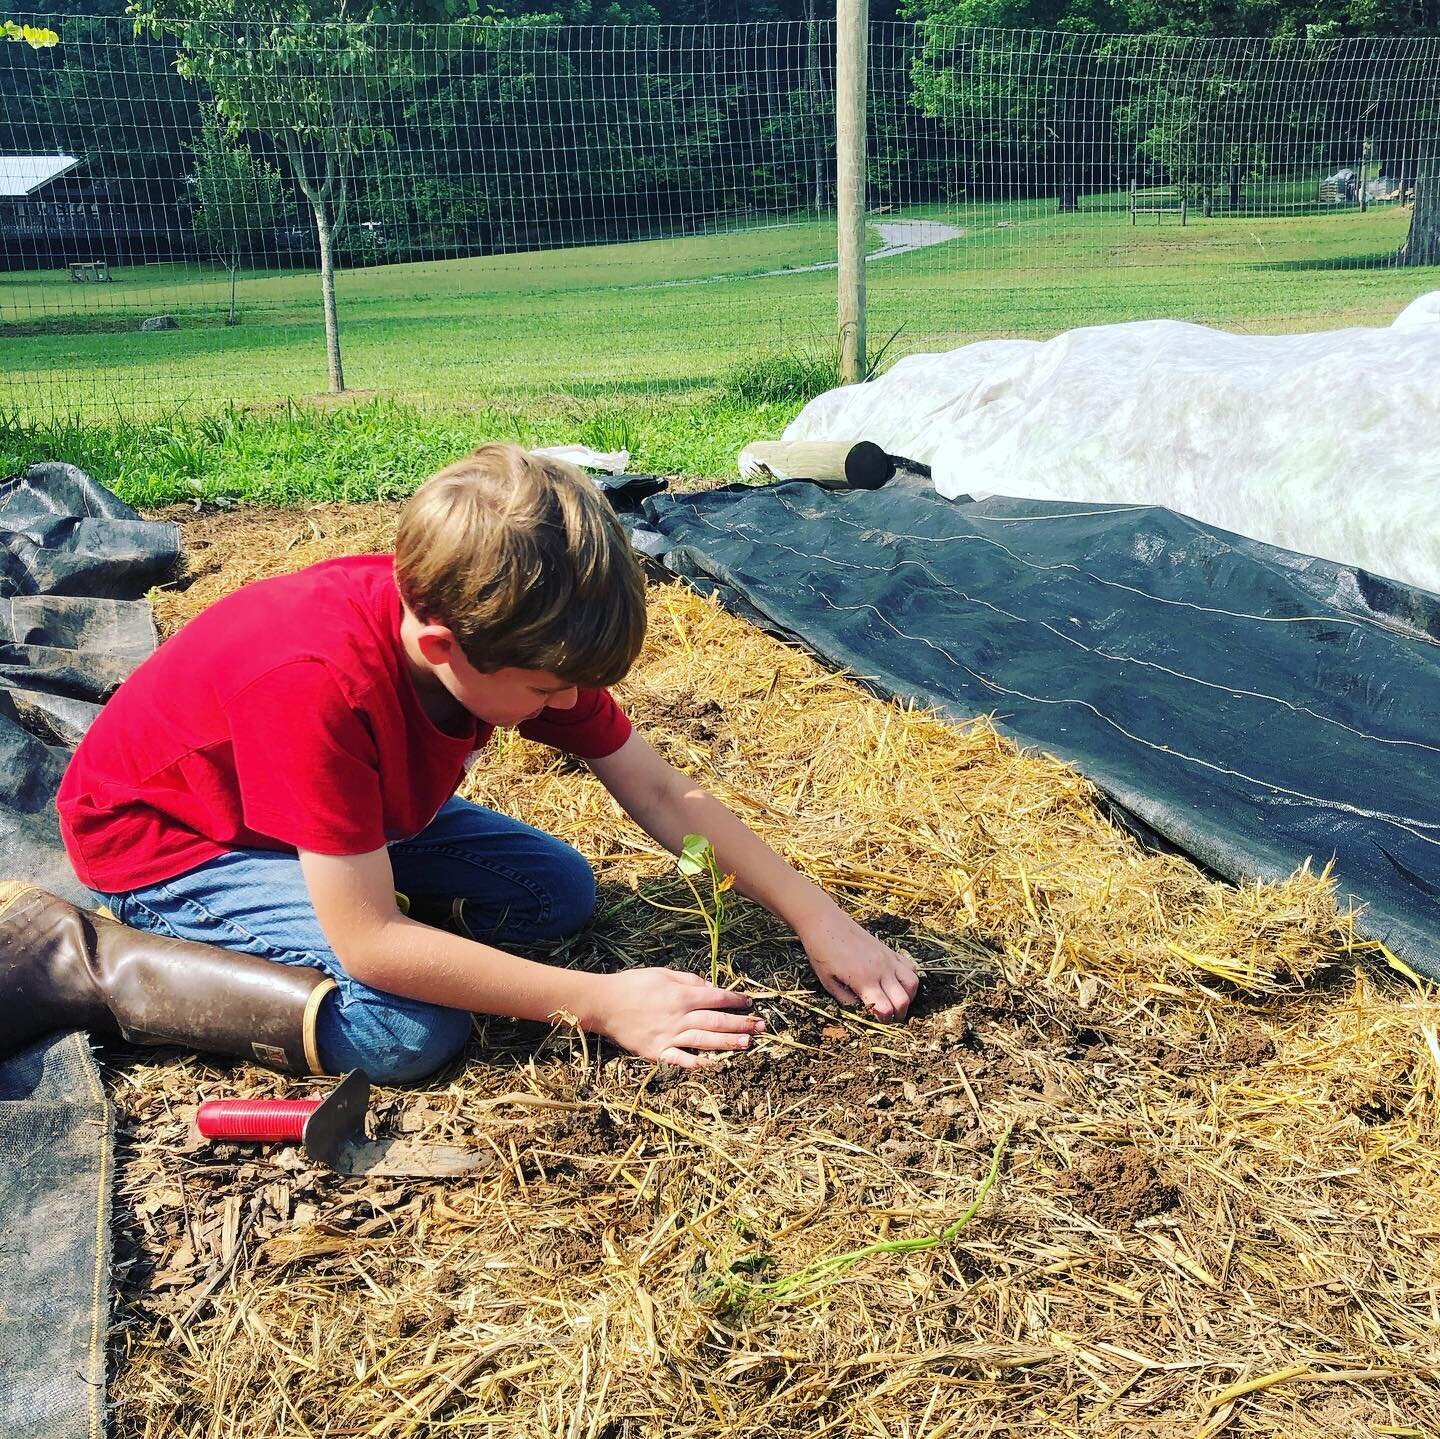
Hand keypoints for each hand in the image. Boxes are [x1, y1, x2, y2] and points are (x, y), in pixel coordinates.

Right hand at [591, 968, 763, 1068]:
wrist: (604, 1004)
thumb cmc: (633, 984)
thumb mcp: (663, 974)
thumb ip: (689, 980)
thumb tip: (711, 987)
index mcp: (681, 995)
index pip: (716, 997)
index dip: (735, 999)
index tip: (749, 1002)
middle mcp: (679, 1017)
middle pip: (716, 1021)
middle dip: (741, 1023)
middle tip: (761, 1027)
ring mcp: (668, 1036)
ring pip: (704, 1041)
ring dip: (728, 1043)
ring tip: (748, 1043)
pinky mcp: (657, 1052)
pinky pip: (681, 1060)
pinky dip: (698, 1064)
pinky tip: (715, 1065)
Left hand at [799, 905, 918, 1019]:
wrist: (824, 922)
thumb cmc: (821, 952)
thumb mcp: (828, 983)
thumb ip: (847, 1001)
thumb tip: (863, 1014)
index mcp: (863, 980)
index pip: (886, 1009)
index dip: (884, 1021)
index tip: (877, 1021)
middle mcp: (881, 969)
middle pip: (903, 1000)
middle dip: (899, 1014)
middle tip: (888, 1018)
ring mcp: (888, 958)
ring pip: (913, 983)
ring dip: (908, 997)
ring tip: (896, 1002)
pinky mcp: (889, 950)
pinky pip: (910, 967)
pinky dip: (909, 979)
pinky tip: (897, 984)